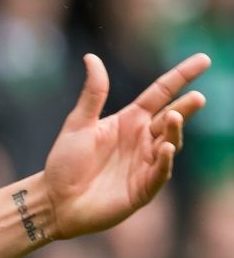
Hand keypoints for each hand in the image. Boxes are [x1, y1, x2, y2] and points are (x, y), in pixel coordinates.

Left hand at [43, 52, 210, 238]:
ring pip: (169, 143)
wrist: (54, 200)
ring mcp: (145, 164)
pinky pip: (159, 172)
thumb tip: (91, 57)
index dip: (181, 77)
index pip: (161, 94)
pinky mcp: (143, 188)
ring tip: (173, 117)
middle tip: (197, 97)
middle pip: (171, 118)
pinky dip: (164, 161)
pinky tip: (164, 148)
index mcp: (129, 121)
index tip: (203, 60)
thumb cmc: (65, 162)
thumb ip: (92, 93)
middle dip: (185, 108)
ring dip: (174, 131)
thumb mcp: (78, 124)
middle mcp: (142, 140)